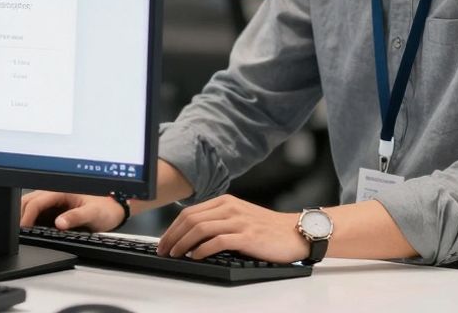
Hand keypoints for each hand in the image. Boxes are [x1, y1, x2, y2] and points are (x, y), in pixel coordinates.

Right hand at [19, 190, 123, 231]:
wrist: (114, 207)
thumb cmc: (105, 208)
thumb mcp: (92, 213)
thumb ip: (76, 217)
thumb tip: (59, 223)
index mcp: (61, 191)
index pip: (36, 202)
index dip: (27, 216)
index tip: (23, 229)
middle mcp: (55, 194)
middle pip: (28, 202)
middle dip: (20, 216)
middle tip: (17, 233)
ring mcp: (54, 201)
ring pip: (31, 206)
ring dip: (25, 218)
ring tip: (22, 233)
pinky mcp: (55, 209)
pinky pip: (38, 213)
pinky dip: (31, 221)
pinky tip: (32, 231)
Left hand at [156, 194, 308, 263]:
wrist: (294, 232)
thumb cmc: (267, 228)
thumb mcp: (239, 217)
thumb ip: (218, 220)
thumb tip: (191, 234)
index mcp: (225, 201)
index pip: (190, 212)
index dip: (172, 227)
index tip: (164, 241)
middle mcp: (230, 208)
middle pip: (191, 219)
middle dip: (173, 236)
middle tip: (164, 250)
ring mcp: (238, 221)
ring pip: (201, 228)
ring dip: (183, 243)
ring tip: (175, 254)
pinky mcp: (247, 236)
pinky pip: (218, 240)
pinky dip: (202, 249)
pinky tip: (195, 256)